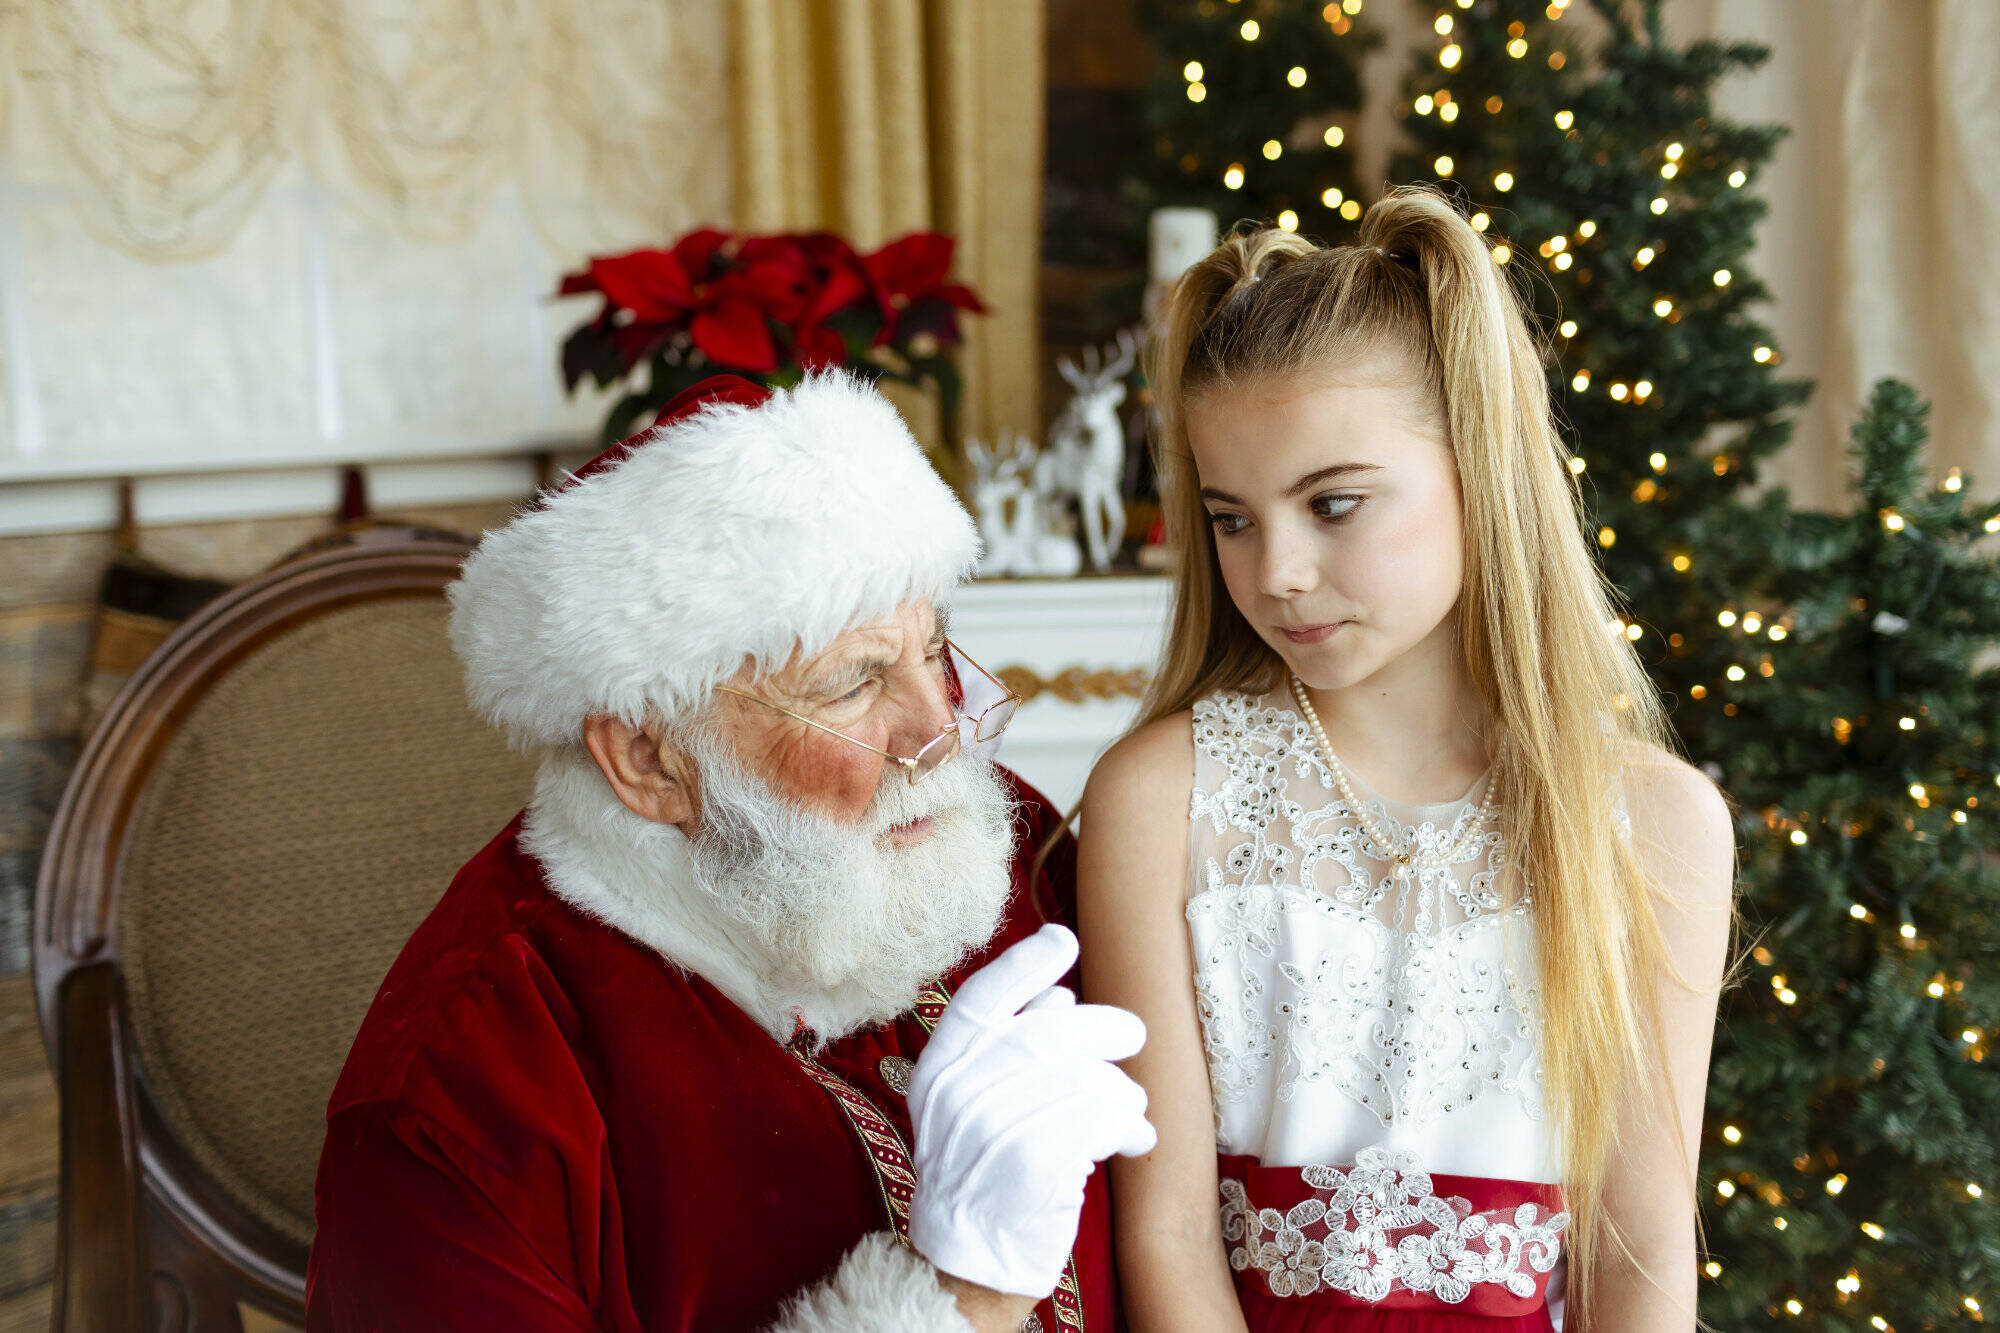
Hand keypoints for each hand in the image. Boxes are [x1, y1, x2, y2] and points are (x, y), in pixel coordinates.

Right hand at [906, 924, 1156, 1297]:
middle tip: (1133, 1034)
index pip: (981, 999)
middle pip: (1050, 1033)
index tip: (1064, 938)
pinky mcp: (1034, 1164)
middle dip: (1103, 1028)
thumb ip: (1008, 1048)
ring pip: (1086, 1077)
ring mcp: (993, 1128)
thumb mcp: (976, 1103)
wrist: (970, 1259)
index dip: (1023, 965)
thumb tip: (1060, 996)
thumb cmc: (985, 1171)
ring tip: (1128, 1110)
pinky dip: (1128, 1125)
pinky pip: (1102, 1119)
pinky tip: (1135, 1138)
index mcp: (940, 1068)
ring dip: (1121, 1092)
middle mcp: (959, 1092)